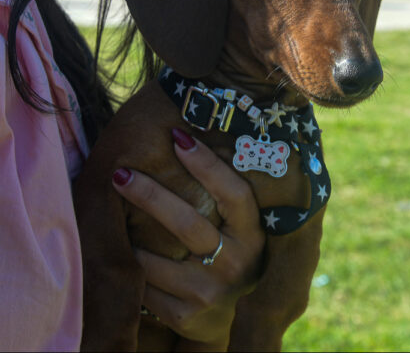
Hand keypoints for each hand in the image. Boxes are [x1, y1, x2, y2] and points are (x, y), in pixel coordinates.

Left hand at [112, 128, 265, 350]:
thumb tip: (189, 136)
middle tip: (120, 173)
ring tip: (114, 219)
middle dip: (150, 195)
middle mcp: (237, 263)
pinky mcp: (186, 315)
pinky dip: (131, 270)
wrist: (225, 315)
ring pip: (157, 260)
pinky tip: (123, 256)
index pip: (234, 194)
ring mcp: (212, 292)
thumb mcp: (238, 230)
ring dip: (130, 240)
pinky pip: (145, 288)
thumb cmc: (226, 254)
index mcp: (253, 234)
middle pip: (189, 224)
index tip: (177, 137)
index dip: (208, 165)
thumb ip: (225, 199)